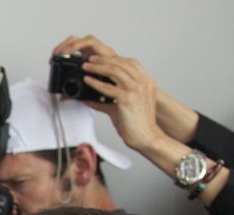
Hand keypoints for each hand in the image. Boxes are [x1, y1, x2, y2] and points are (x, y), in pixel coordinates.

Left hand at [52, 35, 198, 144]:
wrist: (146, 137)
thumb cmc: (137, 124)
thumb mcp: (121, 108)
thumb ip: (107, 101)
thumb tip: (90, 98)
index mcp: (146, 82)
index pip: (131, 63)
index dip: (114, 59)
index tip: (101, 59)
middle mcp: (143, 83)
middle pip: (122, 63)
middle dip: (104, 60)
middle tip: (90, 59)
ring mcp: (137, 89)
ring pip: (115, 71)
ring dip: (98, 67)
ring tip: (86, 66)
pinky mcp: (128, 99)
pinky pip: (108, 87)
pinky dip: (96, 83)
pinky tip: (87, 80)